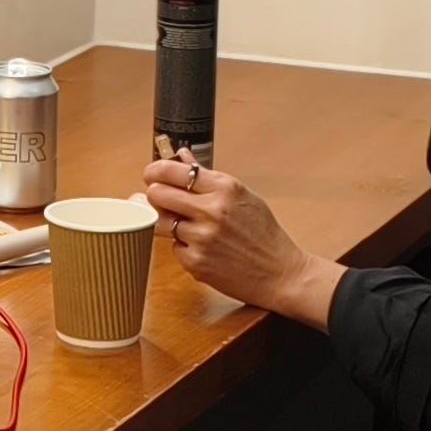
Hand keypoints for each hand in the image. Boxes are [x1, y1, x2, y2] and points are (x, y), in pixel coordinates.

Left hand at [142, 158, 343, 329]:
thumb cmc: (263, 233)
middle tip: (160, 198)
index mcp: (225, 188)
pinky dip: (183, 247)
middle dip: (154, 195)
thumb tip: (182, 156)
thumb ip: (208, 177)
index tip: (151, 174)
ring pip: (161, 222)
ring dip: (168, 222)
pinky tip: (204, 248)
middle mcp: (211, 211)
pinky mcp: (195, 262)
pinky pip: (174, 247)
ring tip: (188, 225)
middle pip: (157, 194)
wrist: (280, 273)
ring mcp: (201, 238)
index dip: (155, 171)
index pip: (173, 171)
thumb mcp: (242, 196)